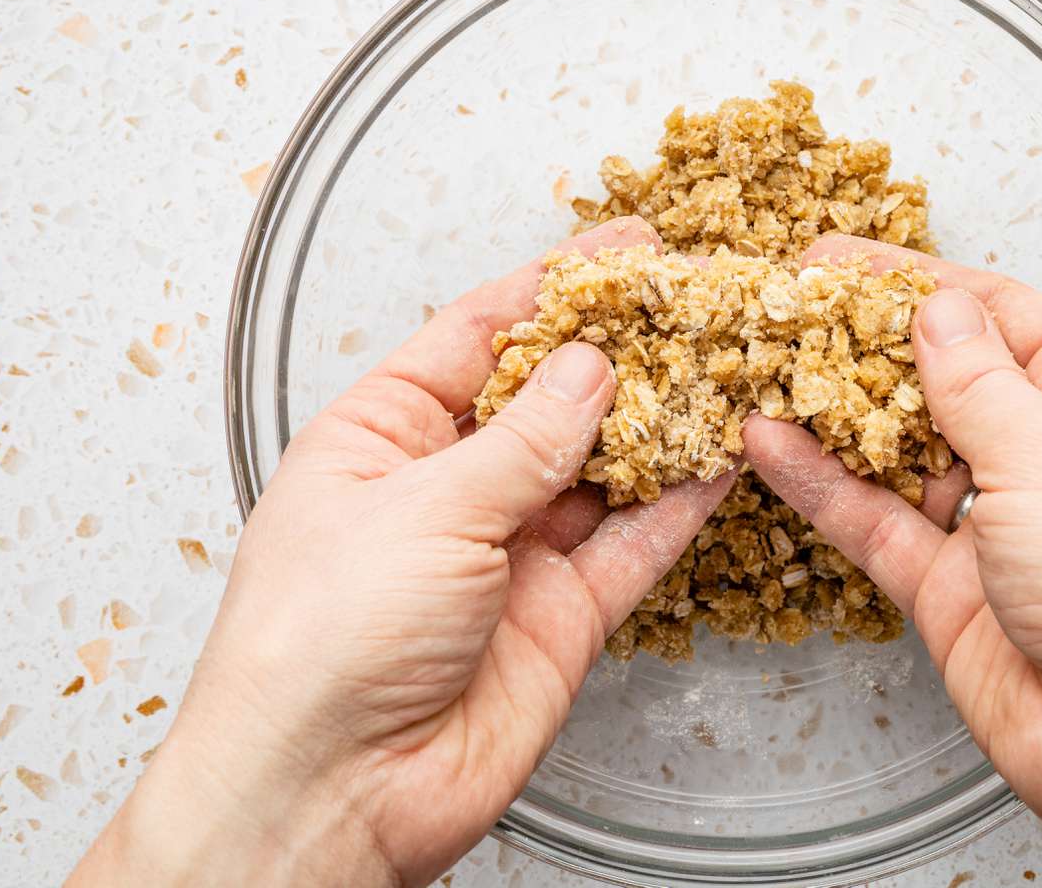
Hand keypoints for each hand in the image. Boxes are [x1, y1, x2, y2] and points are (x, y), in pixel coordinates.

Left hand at [70, 219, 732, 887]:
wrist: (332, 793)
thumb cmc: (319, 642)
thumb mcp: (422, 509)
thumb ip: (522, 440)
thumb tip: (590, 368)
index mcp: (383, 437)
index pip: (478, 335)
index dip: (552, 286)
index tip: (620, 248)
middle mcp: (449, 487)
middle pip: (550, 397)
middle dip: (618, 351)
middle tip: (690, 304)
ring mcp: (510, 551)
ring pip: (600, 468)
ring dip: (658, 423)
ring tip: (721, 368)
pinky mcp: (560, 615)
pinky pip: (630, 546)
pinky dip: (676, 506)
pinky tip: (717, 462)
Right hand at [743, 234, 1041, 885]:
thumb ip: (978, 380)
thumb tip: (937, 312)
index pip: (1001, 315)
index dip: (918, 284)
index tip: (842, 262)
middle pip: (944, 380)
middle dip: (866, 349)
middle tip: (787, 311)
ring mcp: (1001, 522)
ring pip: (903, 450)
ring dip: (837, 416)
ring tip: (765, 371)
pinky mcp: (954, 586)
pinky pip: (878, 519)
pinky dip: (826, 485)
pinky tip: (774, 447)